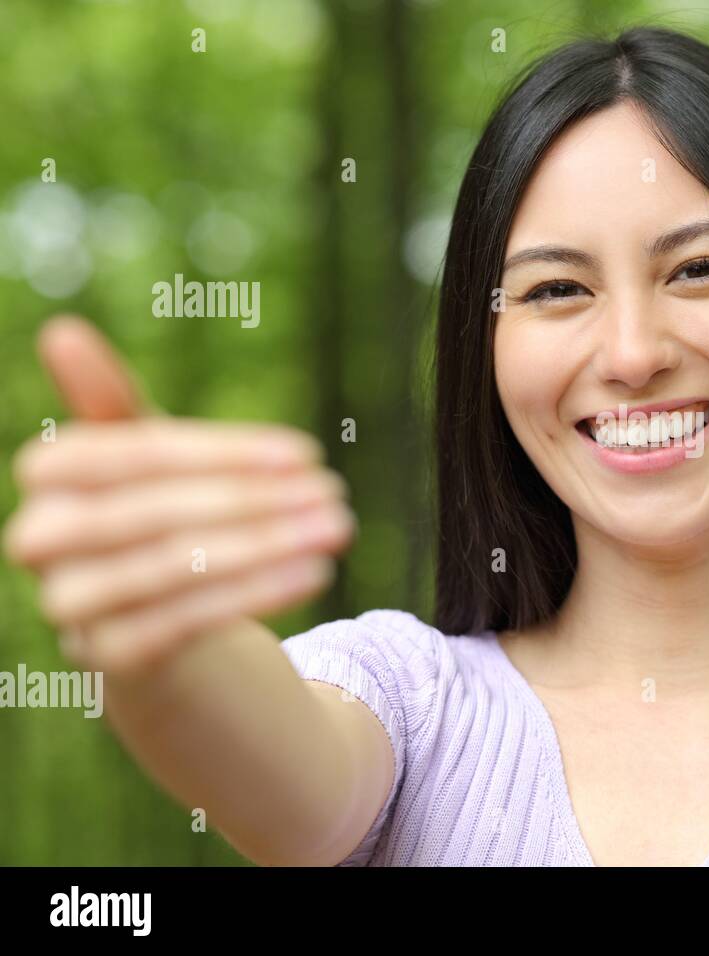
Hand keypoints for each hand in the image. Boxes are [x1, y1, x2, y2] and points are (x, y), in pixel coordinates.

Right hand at [3, 316, 353, 674]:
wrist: (158, 629)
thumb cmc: (158, 520)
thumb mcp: (146, 461)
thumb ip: (110, 402)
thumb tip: (61, 330)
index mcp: (47, 475)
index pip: (138, 453)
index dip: (224, 453)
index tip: (306, 452)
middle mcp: (39, 540)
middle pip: (154, 511)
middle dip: (253, 501)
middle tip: (333, 492)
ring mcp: (69, 605)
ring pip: (172, 568)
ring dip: (266, 547)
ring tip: (336, 528)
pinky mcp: (107, 659)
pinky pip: (184, 622)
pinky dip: (256, 594)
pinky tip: (316, 572)